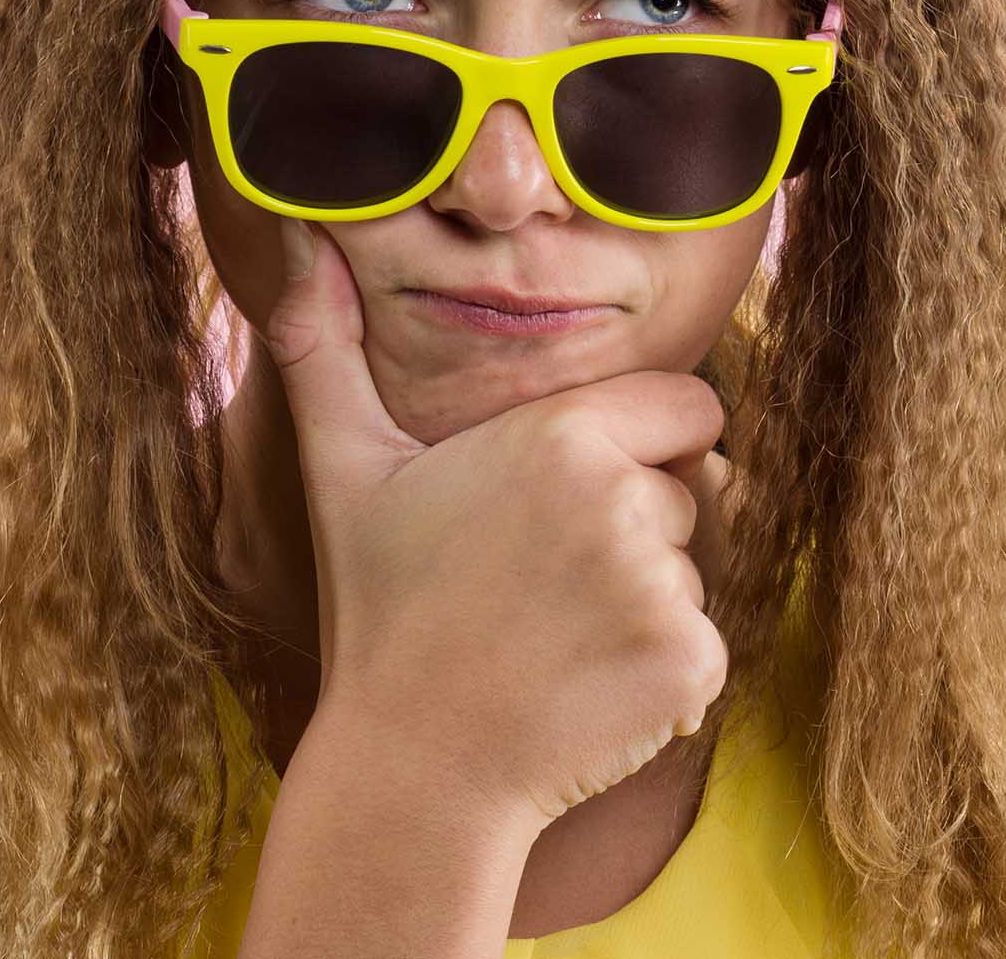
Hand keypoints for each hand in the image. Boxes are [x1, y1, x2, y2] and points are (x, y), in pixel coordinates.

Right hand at [266, 216, 736, 828]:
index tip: (574, 492)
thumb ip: (326, 345)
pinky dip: (661, 669)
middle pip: (689, 489)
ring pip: (695, 568)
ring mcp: (666, 590)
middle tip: (537, 579)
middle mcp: (627, 503)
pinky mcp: (692, 666)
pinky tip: (583, 684)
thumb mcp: (344, 469)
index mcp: (564, 438)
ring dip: (644, 598)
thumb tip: (298, 234)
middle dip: (636, 525)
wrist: (413, 771)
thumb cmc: (380, 613)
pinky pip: (707, 643)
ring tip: (551, 635)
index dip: (643, 440)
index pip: (686, 404)